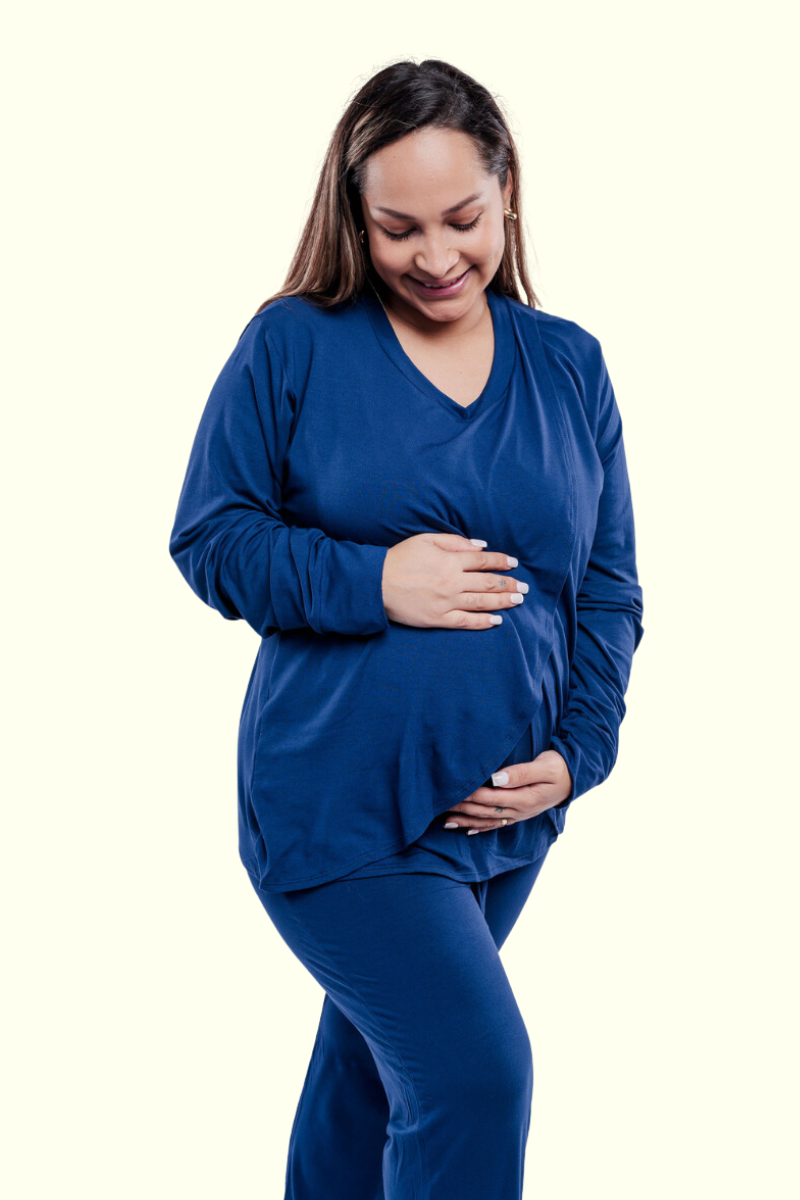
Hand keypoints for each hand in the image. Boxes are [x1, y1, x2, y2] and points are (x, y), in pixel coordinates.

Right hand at [381, 533, 527, 628]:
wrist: (376, 584)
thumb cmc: (400, 558)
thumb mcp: (426, 540)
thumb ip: (455, 542)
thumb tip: (481, 546)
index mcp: (450, 561)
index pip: (484, 561)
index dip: (502, 562)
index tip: (514, 564)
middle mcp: (452, 582)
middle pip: (488, 583)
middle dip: (509, 584)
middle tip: (524, 587)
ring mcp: (446, 602)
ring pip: (482, 602)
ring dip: (503, 601)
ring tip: (518, 601)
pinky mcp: (438, 619)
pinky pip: (466, 622)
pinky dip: (483, 621)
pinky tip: (497, 621)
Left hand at [440, 749, 572, 832]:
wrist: (574, 778)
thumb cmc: (559, 767)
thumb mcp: (546, 766)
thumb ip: (521, 773)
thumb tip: (496, 778)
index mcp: (525, 799)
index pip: (491, 797)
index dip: (471, 794)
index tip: (453, 789)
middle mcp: (519, 811)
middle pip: (485, 811)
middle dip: (462, 808)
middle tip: (440, 803)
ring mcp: (518, 815)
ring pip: (487, 820)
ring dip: (466, 820)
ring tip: (445, 821)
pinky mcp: (518, 814)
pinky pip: (496, 825)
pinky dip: (480, 827)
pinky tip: (466, 830)